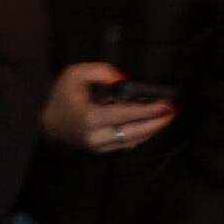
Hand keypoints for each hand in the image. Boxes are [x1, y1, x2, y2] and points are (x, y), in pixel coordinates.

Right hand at [40, 62, 175, 153]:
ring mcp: (101, 147)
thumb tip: (124, 79)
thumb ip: (100, 72)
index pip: (125, 114)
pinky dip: (142, 134)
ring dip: (153, 128)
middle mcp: (97, 136)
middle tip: (173, 111)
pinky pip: (129, 144)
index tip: (166, 104)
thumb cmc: (63, 97)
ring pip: (135, 140)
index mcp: (89, 117)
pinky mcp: (104, 151)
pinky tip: (150, 123)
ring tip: (166, 116)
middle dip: (157, 122)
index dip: (148, 110)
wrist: (50, 124)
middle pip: (135, 132)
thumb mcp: (74, 75)